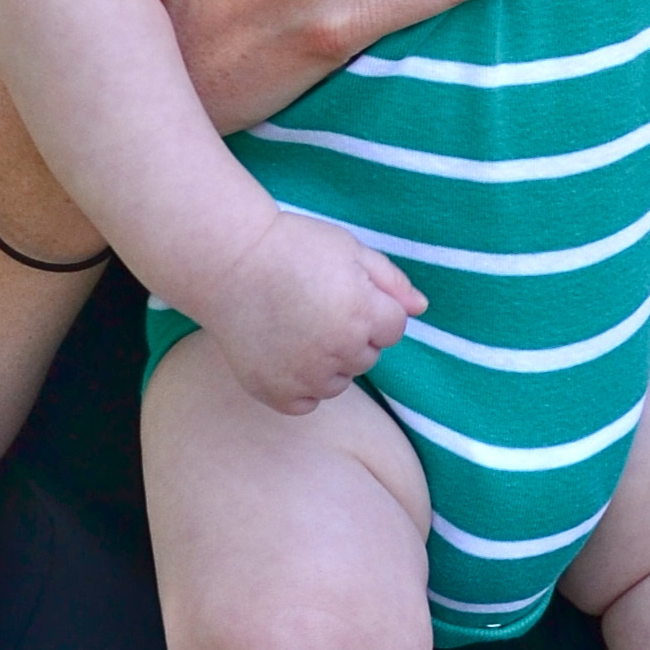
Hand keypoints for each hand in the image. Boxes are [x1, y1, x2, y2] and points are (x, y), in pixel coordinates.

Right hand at [201, 213, 425, 414]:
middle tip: (317, 305)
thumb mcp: (350, 249)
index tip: (345, 291)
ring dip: (329, 362)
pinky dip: (301, 384)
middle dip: (353, 334)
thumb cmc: (293, 247)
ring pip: (339, 381)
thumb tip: (421, 308)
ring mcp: (305, 376)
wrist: (228, 261)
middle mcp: (338, 351)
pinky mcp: (276, 393)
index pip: (395, 328)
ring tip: (298, 326)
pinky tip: (285, 351)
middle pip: (368, 356)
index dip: (373, 307)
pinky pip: (306, 401)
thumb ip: (391, 281)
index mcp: (362, 314)